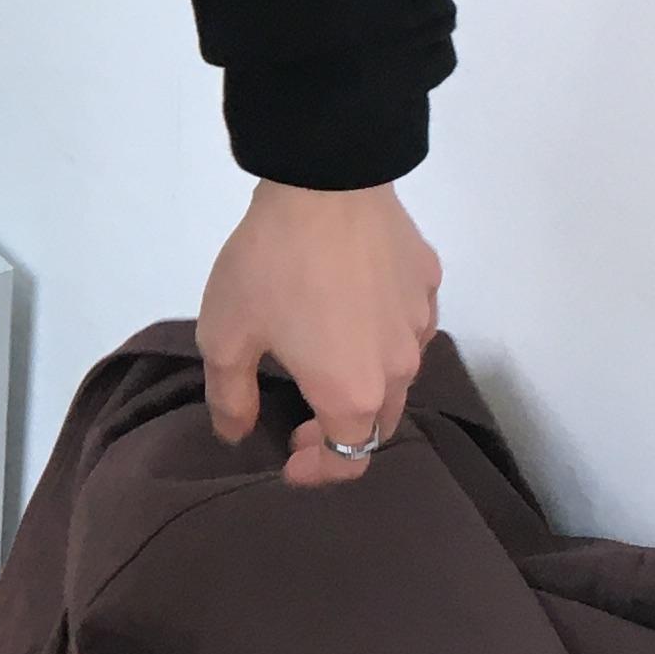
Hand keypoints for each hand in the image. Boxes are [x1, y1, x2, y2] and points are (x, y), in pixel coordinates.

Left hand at [198, 181, 441, 490]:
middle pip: (379, 422)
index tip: (288, 458)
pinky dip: (382, 334)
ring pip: (398, 373)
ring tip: (324, 360)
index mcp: (352, 393)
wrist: (326, 181)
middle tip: (300, 419)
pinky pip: (408, 325)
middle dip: (340, 433)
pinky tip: (350, 309)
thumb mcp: (226, 336)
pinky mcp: (428, 282)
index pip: (349, 460)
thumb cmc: (270, 265)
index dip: (318, 472)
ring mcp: (421, 322)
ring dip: (364, 383)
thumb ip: (231, 397)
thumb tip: (236, 432)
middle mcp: (399, 367)